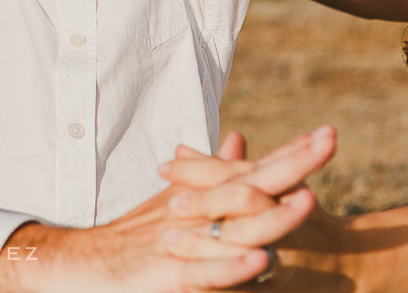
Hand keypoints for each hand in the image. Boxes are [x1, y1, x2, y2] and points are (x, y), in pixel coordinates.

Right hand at [0, 128, 335, 291]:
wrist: (77, 264)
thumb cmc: (132, 237)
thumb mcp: (175, 200)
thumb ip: (211, 173)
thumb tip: (241, 140)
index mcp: (198, 195)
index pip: (252, 168)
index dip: (290, 153)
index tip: (328, 134)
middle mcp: (191, 210)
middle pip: (249, 182)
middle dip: (291, 164)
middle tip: (330, 142)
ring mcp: (179, 241)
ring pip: (230, 225)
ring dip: (271, 213)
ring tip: (309, 201)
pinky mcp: (167, 274)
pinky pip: (205, 270)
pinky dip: (231, 265)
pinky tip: (259, 259)